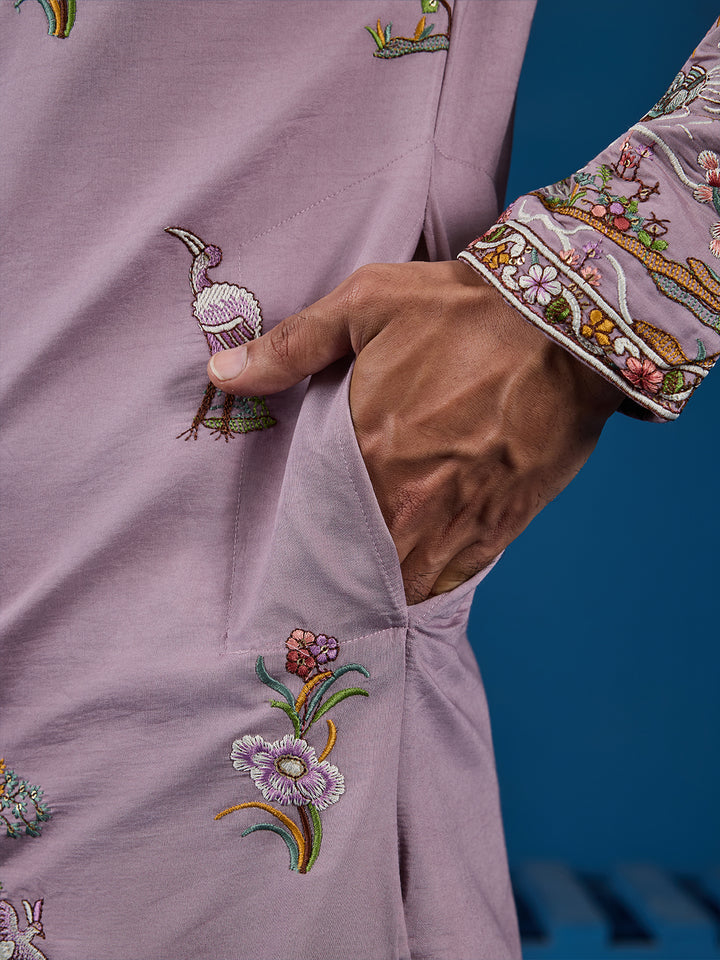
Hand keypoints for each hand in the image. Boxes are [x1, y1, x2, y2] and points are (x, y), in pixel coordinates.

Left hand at [208, 261, 621, 603]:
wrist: (567, 323)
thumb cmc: (463, 310)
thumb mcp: (365, 305)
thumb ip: (291, 347)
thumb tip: (221, 376)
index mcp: (368, 452)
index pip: (316, 525)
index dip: (304, 545)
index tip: (294, 556)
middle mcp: (412, 500)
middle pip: (359, 564)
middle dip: (340, 574)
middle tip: (322, 584)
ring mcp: (461, 519)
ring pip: (406, 582)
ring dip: (383, 588)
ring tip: (362, 593)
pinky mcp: (503, 524)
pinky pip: (455, 578)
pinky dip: (431, 583)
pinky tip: (414, 581)